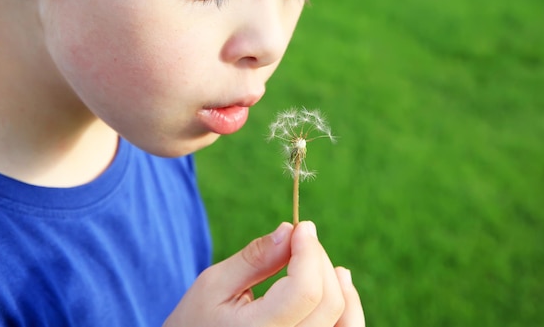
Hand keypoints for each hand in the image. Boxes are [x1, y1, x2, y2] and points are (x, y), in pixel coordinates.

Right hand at [163, 221, 364, 326]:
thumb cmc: (196, 321)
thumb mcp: (213, 285)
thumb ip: (255, 258)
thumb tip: (290, 231)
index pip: (303, 292)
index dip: (309, 252)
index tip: (302, 227)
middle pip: (327, 303)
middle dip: (320, 261)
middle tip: (304, 239)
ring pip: (344, 324)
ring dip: (342, 289)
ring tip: (335, 267)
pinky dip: (348, 311)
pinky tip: (340, 290)